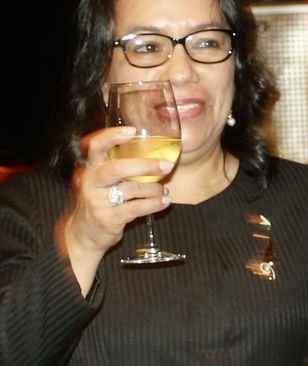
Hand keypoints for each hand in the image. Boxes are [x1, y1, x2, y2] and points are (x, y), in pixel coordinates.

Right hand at [57, 126, 174, 293]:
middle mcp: (90, 182)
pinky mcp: (108, 218)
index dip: (113, 136)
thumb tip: (155, 155)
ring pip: (133, 189)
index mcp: (90, 168)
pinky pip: (137, 207)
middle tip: (167, 165)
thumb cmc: (100, 202)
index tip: (132, 131)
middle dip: (146, 165)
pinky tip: (164, 202)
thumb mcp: (102, 182)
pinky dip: (155, 204)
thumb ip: (119, 167)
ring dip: (155, 189)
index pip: (96, 146)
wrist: (83, 235)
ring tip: (164, 191)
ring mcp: (97, 201)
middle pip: (117, 168)